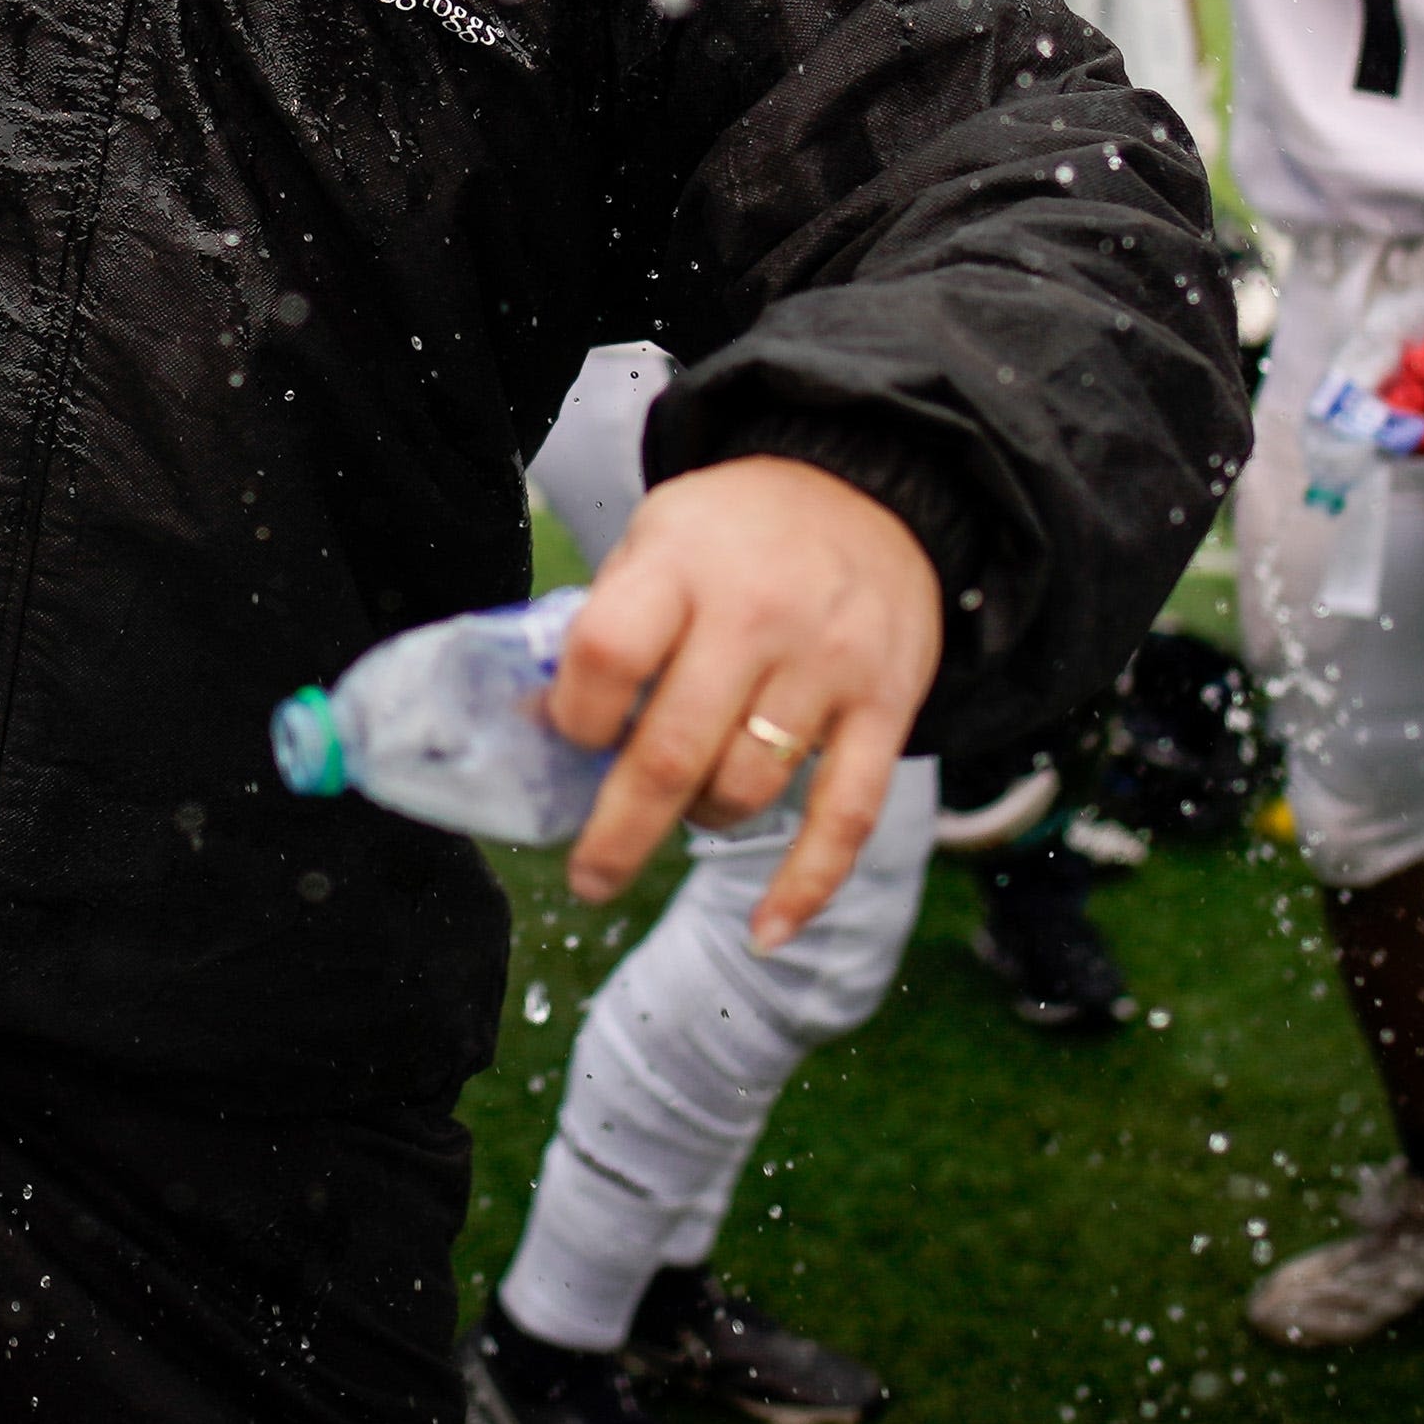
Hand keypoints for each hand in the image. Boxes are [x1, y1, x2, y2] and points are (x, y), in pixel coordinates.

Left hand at [548, 457, 943, 948]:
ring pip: (748, 788)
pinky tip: (766, 930)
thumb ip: (608, 625)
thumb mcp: (656, 540)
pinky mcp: (887, 706)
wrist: (871, 494)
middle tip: (588, 876)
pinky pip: (847, 815)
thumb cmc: (734, 536)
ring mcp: (827, 663)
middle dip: (617, 833)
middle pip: (672, 751)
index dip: (575, 716)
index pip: (607, 654)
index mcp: (680, 564)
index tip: (570, 737)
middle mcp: (756, 614)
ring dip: (701, 822)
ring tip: (684, 811)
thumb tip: (536, 733)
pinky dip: (805, 884)